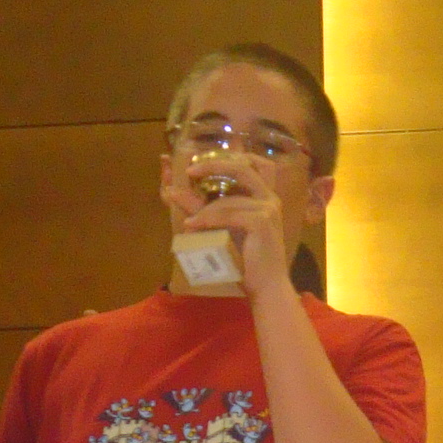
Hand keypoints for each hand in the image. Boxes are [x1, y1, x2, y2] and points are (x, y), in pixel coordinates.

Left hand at [167, 150, 288, 291]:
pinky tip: (194, 227)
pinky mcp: (262, 222)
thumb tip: (172, 191)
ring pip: (229, 199)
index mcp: (265, 197)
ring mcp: (269, 209)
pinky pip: (229, 214)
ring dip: (204, 210)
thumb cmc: (246, 259)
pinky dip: (208, 220)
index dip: (231, 156)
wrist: (265, 286)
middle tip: (191, 171)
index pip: (256, 164)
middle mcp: (270, 198)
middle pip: (243, 167)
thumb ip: (201, 208)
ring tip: (188, 223)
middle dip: (214, 165)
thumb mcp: (221, 227)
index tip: (203, 160)